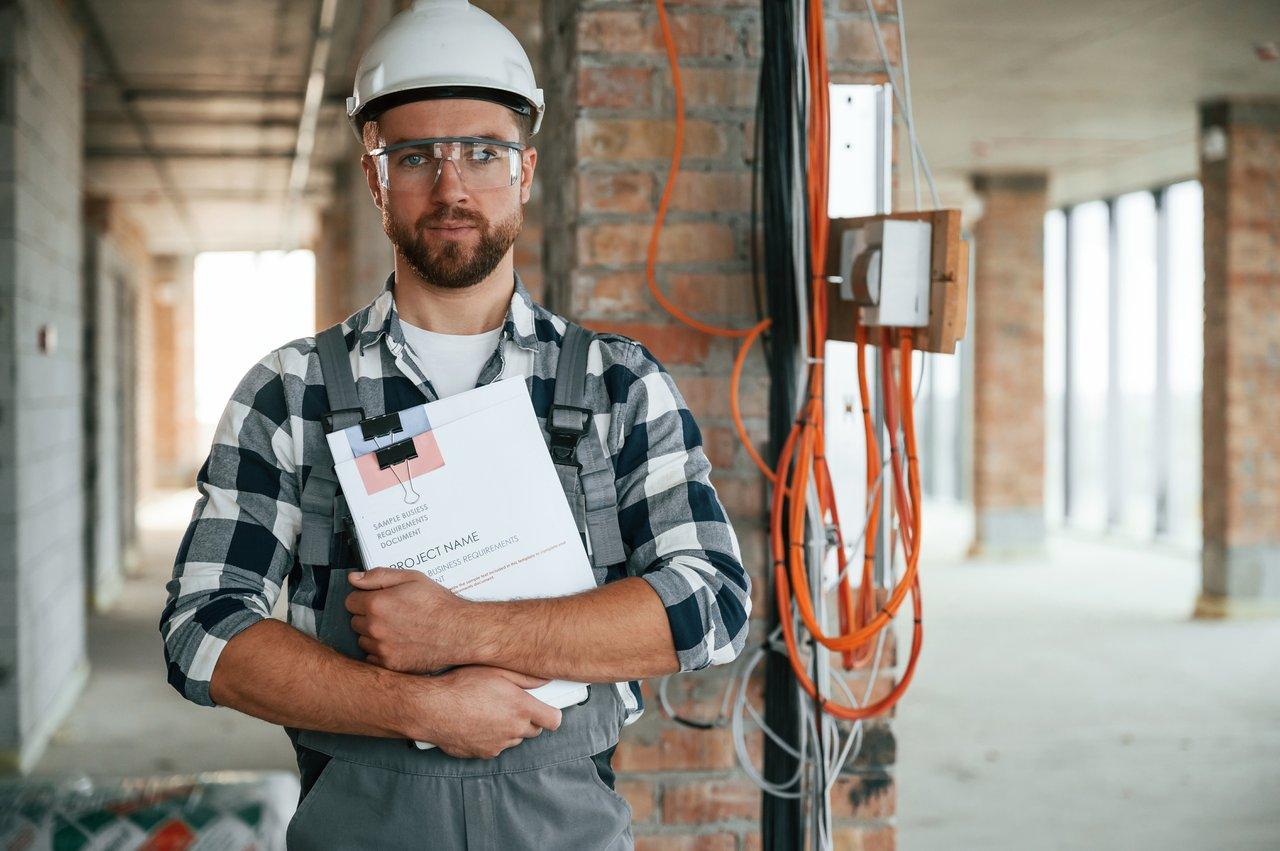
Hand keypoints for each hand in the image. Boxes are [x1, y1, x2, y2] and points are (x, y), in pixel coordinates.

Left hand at [346, 567, 471, 673]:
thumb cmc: (439, 605)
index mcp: (377, 604)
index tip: (377, 599)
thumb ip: (378, 576)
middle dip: (368, 616)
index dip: (364, 598)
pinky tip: (399, 643)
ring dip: (373, 634)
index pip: (350, 601)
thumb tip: (354, 578)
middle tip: (391, 613)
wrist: (460, 631)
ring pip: (363, 640)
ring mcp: (382, 648)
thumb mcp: (412, 578)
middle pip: (355, 621)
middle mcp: (375, 628)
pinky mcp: (390, 664)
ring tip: (397, 628)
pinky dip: (381, 651)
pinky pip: (372, 658)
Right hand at [402, 665, 562, 758]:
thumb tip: (547, 679)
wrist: (432, 709)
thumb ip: (526, 677)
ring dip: (509, 729)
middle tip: (512, 705)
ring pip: (513, 739)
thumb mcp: (496, 671)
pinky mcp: (483, 754)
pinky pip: (495, 747)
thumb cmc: (462, 685)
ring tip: (489, 712)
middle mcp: (513, 730)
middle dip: (528, 719)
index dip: (551, 714)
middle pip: (534, 731)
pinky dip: (491, 738)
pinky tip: (477, 723)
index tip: (546, 708)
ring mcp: (498, 745)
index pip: (553, 720)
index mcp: (521, 708)